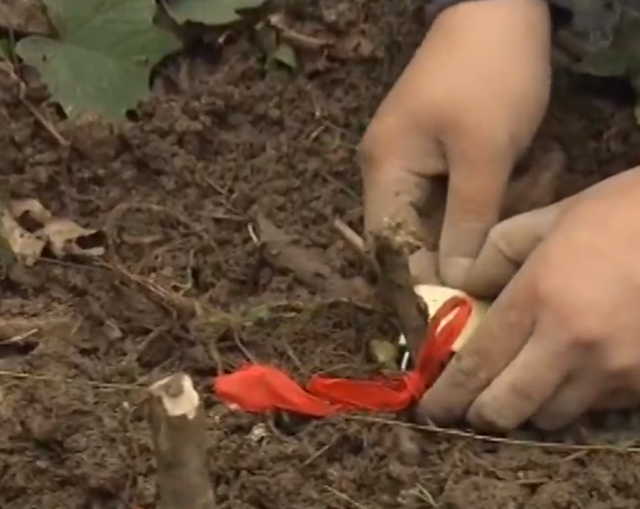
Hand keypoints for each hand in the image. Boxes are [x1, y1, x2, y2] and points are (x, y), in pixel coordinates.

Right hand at [359, 0, 551, 287]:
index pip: (389, 249)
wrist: (498, 10)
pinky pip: (457, 199)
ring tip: (533, 182)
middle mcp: (387, 174)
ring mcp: (411, 164)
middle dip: (464, 247)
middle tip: (510, 245)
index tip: (457, 309)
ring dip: (485, 219)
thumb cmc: (488, 76)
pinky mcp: (437, 157)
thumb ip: (466, 223)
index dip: (418, 284)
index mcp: (384, 171)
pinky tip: (527, 173)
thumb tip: (455, 281)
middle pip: (414, 240)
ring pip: (441, 222)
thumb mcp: (484, 154)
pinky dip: (490, 198)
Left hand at [419, 167, 639, 431]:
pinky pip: (594, 410)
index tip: (430, 409)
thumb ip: (493, 256)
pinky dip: (573, 400)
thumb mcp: (547, 219)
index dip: (447, 394)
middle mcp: (572, 343)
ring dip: (528, 407)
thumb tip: (463, 291)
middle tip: (471, 404)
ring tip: (524, 382)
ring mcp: (615, 370)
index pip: (478, 362)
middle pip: (507, 408)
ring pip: (550, 417)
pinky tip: (573, 372)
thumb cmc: (621, 215)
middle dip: (480, 413)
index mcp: (540, 296)